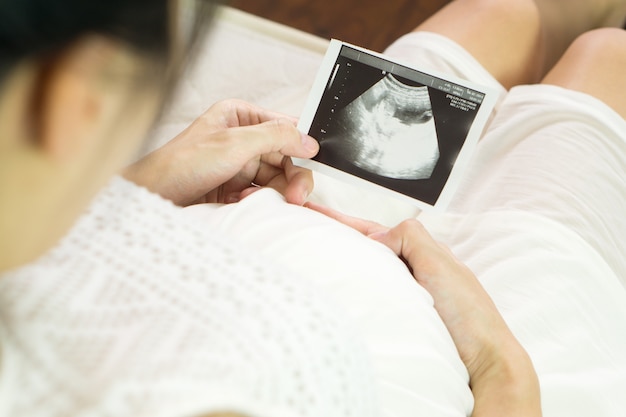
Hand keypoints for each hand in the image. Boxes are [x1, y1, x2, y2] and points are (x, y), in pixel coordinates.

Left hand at [123, 99, 318, 205]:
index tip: (313, 164)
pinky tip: (244, 205)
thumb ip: (275, 137)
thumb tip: (309, 140)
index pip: (284, 129)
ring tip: (258, 202)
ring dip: (275, 193)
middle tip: (297, 197)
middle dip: (292, 177)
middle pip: (285, 158)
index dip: (301, 147)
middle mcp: (242, 139)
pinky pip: (262, 195)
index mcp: (240, 117)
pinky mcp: (234, 190)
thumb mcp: (233, 144)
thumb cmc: (181, 164)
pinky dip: (259, 203)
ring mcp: (239, 165)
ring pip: (276, 180)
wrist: (152, 198)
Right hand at [305, 201, 541, 416]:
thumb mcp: (439, 262)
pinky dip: (351, 288)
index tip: (313, 211)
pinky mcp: (397, 318)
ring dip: (341, 263)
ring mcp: (402, 296)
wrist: (482, 359)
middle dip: (336, 238)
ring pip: (364, 272)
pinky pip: (368, 296)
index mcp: (421, 253)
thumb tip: (377, 237)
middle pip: (365, 249)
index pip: (374, 230)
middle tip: (305, 229)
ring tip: (313, 254)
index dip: (343, 221)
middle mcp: (410, 272)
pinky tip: (337, 289)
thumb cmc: (468, 313)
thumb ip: (410, 238)